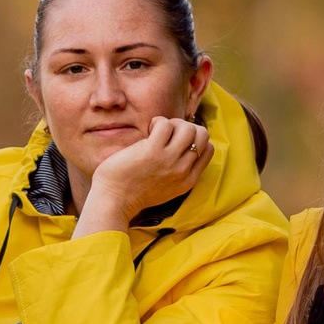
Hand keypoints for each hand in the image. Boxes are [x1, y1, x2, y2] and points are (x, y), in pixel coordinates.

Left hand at [76, 115, 210, 236]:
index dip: (195, 138)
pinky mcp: (152, 151)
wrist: (114, 201)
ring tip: (157, 131)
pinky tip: (148, 130)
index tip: (177, 141)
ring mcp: (169, 161)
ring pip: (188, 128)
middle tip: (168, 133)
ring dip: (173, 123)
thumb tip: (180, 145)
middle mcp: (182, 171)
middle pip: (202, 135)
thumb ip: (178, 172)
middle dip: (186, 127)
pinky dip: (157, 121)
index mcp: (188, 180)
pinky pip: (165, 124)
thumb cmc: (134, 192)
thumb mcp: (167, 188)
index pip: (209, 149)